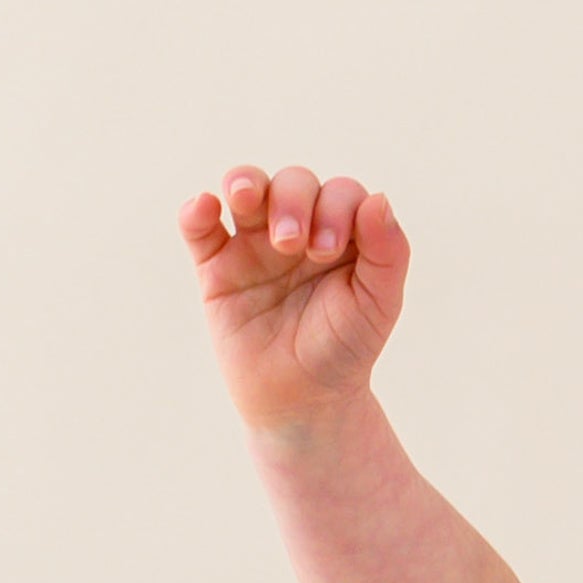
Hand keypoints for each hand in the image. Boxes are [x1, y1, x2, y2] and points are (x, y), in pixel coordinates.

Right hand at [178, 165, 410, 431]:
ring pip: (246, 189)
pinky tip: (203, 208)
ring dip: (245, 183)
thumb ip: (387, 252)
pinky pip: (199, 228)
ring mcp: (255, 245)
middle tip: (291, 245)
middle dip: (292, 202)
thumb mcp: (378, 303)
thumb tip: (378, 198)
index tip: (328, 251)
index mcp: (344, 234)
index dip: (335, 209)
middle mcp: (300, 230)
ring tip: (245, 199)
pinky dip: (195, 211)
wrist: (302, 400)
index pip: (340, 193)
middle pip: (293, 183)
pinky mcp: (217, 268)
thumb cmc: (345, 349)